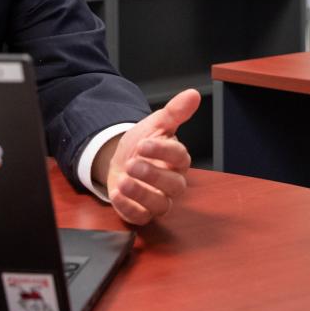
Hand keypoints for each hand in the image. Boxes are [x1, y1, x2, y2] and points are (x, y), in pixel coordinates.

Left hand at [100, 89, 199, 224]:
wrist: (120, 160)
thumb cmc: (143, 145)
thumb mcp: (155, 125)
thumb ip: (174, 112)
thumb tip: (193, 94)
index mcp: (177, 161)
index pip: (179, 158)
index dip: (163, 151)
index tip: (144, 143)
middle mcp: (171, 183)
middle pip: (173, 186)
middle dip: (152, 175)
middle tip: (132, 164)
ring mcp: (157, 200)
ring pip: (159, 204)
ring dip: (141, 193)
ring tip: (123, 181)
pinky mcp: (140, 212)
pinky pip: (140, 216)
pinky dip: (128, 208)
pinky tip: (116, 195)